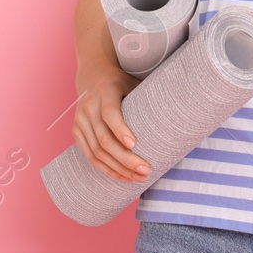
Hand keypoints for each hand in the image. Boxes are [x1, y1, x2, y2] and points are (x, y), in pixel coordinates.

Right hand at [72, 66, 150, 182]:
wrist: (93, 75)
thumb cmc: (121, 82)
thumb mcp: (134, 83)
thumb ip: (147, 98)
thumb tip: (176, 117)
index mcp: (105, 92)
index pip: (110, 113)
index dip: (121, 130)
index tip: (135, 145)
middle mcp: (89, 106)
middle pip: (104, 139)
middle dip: (125, 159)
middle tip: (145, 170)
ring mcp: (80, 120)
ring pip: (96, 152)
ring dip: (118, 168)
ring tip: (137, 177)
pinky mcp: (76, 131)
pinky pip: (90, 156)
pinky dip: (106, 168)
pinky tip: (122, 176)